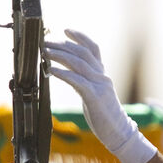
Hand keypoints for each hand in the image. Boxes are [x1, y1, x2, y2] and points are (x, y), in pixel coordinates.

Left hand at [45, 30, 156, 162]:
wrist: (118, 132)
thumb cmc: (104, 115)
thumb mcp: (95, 93)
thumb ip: (85, 81)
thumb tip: (67, 73)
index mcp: (102, 74)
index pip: (93, 48)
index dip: (80, 37)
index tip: (65, 30)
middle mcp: (102, 76)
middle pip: (81, 52)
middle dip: (62, 45)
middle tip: (44, 41)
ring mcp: (100, 85)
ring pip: (78, 63)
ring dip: (59, 55)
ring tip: (44, 52)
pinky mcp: (95, 97)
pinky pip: (77, 81)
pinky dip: (63, 73)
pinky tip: (51, 70)